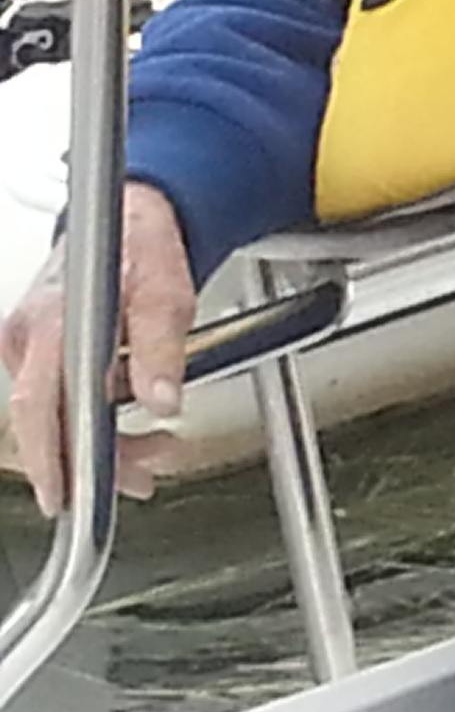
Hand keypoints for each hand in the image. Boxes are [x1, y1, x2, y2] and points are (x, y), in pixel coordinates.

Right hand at [0, 183, 195, 516]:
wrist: (132, 217)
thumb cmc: (142, 246)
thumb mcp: (167, 293)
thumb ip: (162, 348)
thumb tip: (161, 400)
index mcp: (52, 321)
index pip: (40, 406)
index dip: (53, 458)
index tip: (70, 494)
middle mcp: (30, 334)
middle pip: (44, 421)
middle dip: (89, 462)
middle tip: (138, 479)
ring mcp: (29, 342)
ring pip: (55, 415)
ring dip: (102, 444)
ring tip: (153, 455)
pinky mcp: (40, 349)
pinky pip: (59, 399)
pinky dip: (93, 421)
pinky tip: (130, 431)